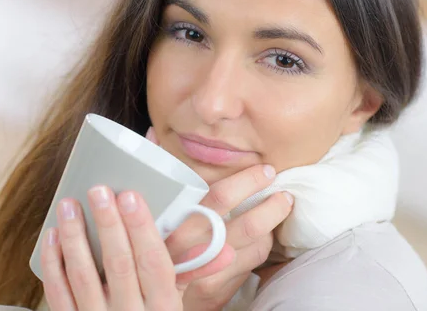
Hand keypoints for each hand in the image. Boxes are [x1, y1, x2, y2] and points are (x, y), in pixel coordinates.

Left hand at [40, 186, 233, 310]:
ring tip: (69, 205)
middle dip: (108, 224)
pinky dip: (52, 265)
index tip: (131, 196)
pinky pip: (59, 295)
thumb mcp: (177, 305)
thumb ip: (193, 274)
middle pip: (119, 264)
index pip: (154, 262)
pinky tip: (52, 237)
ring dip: (75, 238)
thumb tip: (224, 247)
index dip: (141, 228)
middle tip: (98, 191)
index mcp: (163, 307)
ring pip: (84, 277)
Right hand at [146, 127, 293, 310]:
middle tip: (284, 191)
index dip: (246, 184)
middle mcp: (190, 250)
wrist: (143, 293)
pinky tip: (264, 234)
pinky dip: (262, 247)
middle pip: (243, 226)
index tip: (264, 170)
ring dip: (271, 224)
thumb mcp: (144, 206)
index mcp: (173, 222)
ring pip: (252, 246)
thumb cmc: (146, 240)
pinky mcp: (215, 291)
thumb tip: (152, 133)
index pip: (217, 200)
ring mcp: (204, 273)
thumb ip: (151, 170)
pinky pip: (249, 266)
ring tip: (281, 205)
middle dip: (270, 206)